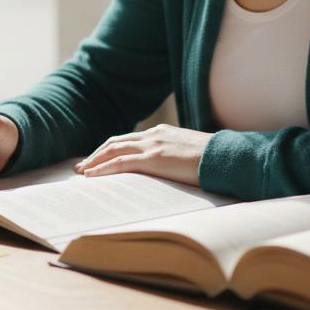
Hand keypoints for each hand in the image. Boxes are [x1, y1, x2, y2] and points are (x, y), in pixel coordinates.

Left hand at [73, 124, 212, 186]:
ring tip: (82, 173)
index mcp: (162, 133)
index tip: (97, 159)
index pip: (128, 139)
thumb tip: (165, 172)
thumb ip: (173, 158)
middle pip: (115, 142)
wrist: (227, 158)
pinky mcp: (154, 158)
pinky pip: (121, 163)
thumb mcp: (189, 156)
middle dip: (96, 154)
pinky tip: (92, 176)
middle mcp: (154, 135)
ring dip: (94, 161)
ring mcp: (153, 145)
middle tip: (82, 167)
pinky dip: (103, 168)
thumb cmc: (213, 161)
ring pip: (114, 150)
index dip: (109, 149)